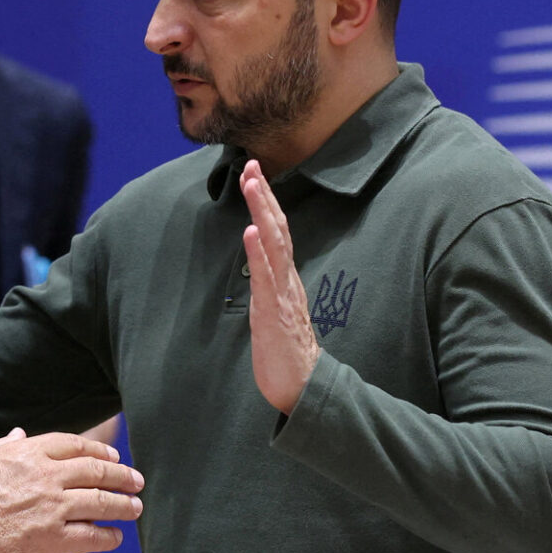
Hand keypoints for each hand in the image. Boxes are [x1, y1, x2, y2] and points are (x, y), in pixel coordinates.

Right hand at [0, 428, 143, 552]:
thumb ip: (2, 447)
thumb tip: (18, 434)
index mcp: (28, 454)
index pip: (74, 445)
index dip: (99, 451)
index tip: (113, 457)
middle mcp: (46, 477)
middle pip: (96, 471)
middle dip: (122, 476)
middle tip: (136, 481)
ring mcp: (53, 508)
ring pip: (101, 502)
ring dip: (123, 505)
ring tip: (135, 507)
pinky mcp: (54, 539)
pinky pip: (91, 535)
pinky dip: (107, 536)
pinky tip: (114, 536)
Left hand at [240, 159, 319, 413]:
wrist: (302, 388)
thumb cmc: (287, 354)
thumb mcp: (274, 313)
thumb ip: (269, 289)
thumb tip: (259, 267)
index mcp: (286, 280)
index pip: (278, 233)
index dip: (267, 203)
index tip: (255, 174)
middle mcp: (287, 281)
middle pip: (277, 229)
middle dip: (264, 195)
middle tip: (251, 164)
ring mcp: (282, 294)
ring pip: (274, 245)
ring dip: (262, 211)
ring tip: (252, 183)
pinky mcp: (274, 312)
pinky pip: (266, 277)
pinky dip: (258, 251)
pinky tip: (249, 230)